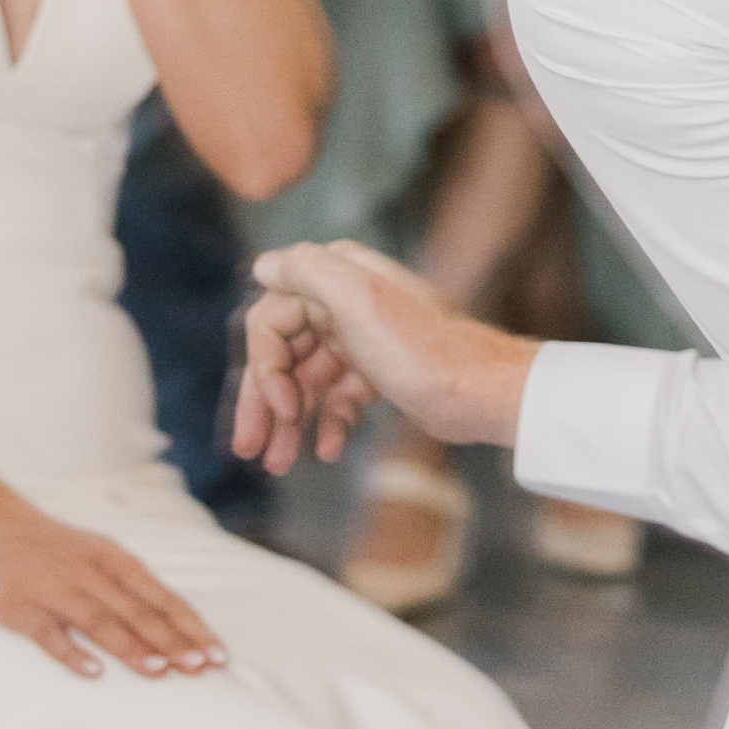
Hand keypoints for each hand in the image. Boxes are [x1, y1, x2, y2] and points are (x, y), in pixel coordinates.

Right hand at [0, 472, 221, 684]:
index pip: (162, 598)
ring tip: (159, 672)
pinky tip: (92, 673)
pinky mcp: (20, 607)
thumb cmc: (47, 546)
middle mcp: (90, 573)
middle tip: (201, 667)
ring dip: (132, 646)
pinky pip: (49, 634)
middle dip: (172, 641)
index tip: (217, 654)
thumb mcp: (94, 555)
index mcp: (112, 560)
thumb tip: (171, 624)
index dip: (191, 627)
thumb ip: (127, 587)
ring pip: (100, 620)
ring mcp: (55, 589)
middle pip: (138, 611)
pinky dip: (72, 653)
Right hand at [235, 244, 531, 471]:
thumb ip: (308, 271)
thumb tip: (263, 265)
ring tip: (278, 463)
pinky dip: (327, 423)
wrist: (479, 392)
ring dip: (290, 422)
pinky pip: (336, 397)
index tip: (280, 407)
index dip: (265, 367)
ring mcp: (361, 338)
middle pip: (284, 353)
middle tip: (250, 448)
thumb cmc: (422, 349)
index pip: (270, 319)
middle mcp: (345, 301)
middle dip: (265, 403)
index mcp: (337, 276)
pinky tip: (327, 450)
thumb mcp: (359, 300)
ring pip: (307, 381)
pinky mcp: (378, 372)